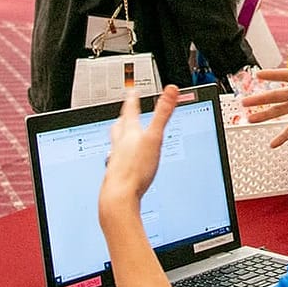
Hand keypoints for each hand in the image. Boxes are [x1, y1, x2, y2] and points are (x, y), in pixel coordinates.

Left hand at [99, 83, 179, 209]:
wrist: (119, 196)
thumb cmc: (135, 169)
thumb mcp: (154, 138)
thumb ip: (163, 114)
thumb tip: (171, 90)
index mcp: (129, 133)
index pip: (130, 111)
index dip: (132, 99)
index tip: (132, 90)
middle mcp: (119, 145)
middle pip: (119, 126)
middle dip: (123, 117)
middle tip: (125, 111)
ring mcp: (116, 160)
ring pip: (116, 144)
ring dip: (120, 137)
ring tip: (122, 137)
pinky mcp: (116, 176)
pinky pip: (117, 162)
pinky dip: (121, 158)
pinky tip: (125, 166)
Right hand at [240, 68, 287, 147]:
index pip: (287, 75)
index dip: (273, 75)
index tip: (258, 75)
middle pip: (277, 95)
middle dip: (260, 99)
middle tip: (246, 102)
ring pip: (279, 111)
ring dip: (265, 116)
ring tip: (251, 120)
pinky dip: (283, 136)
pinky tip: (273, 143)